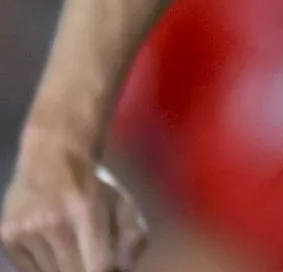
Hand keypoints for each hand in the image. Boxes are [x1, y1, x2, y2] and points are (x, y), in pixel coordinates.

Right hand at [2, 150, 147, 271]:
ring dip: (65, 269)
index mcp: (86, 210)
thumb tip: (123, 269)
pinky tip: (53, 251)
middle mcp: (52, 223)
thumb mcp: (124, 203)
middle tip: (92, 260)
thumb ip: (132, 238)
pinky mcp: (7, 238)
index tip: (109, 267)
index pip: (99, 265)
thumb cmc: (93, 185)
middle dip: (87, 271)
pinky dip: (45, 268)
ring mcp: (25, 232)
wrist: (50, 159)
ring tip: (73, 252)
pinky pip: (29, 271)